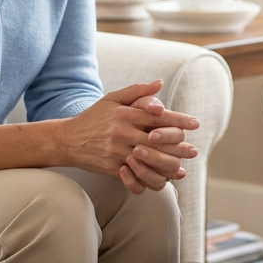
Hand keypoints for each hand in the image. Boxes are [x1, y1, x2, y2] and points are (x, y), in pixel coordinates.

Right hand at [63, 81, 198, 193]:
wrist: (67, 140)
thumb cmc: (94, 117)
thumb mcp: (113, 99)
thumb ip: (137, 91)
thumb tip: (160, 83)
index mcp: (125, 114)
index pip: (157, 117)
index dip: (179, 120)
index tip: (195, 123)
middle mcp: (122, 132)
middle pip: (157, 140)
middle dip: (179, 146)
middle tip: (194, 151)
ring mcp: (117, 151)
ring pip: (149, 160)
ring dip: (168, 165)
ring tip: (182, 167)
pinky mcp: (112, 167)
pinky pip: (135, 175)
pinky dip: (150, 178)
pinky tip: (163, 179)